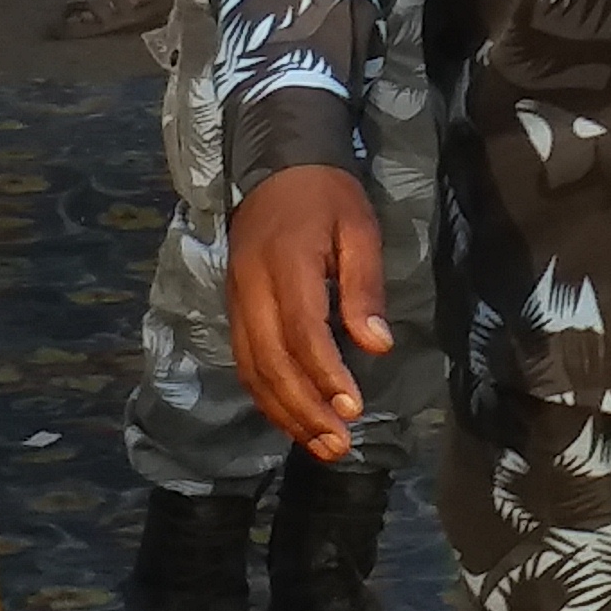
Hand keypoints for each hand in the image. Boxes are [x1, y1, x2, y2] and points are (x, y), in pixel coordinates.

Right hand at [227, 165, 388, 459]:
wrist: (276, 165)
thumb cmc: (327, 196)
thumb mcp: (359, 228)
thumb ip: (364, 287)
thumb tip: (376, 345)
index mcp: (287, 262)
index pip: (301, 331)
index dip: (326, 374)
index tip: (354, 407)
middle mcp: (252, 287)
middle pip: (271, 361)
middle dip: (304, 409)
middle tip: (338, 444)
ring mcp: (237, 299)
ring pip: (252, 368)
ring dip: (284, 413)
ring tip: (320, 446)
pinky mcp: (234, 308)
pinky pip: (245, 361)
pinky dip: (266, 396)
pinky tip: (292, 419)